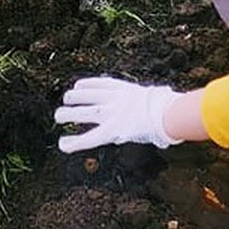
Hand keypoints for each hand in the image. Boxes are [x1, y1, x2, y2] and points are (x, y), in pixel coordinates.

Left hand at [55, 76, 181, 152]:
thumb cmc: (168, 106)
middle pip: (89, 95)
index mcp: (125, 89)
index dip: (87, 84)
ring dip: (69, 113)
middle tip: (66, 98)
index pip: (101, 83)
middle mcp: (115, 99)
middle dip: (75, 96)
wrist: (165, 111)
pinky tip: (63, 145)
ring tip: (58, 115)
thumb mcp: (158, 96)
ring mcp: (112, 114)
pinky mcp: (112, 131)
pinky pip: (90, 137)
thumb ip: (157, 98)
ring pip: (85, 112)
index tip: (78, 85)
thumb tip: (171, 101)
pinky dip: (75, 142)